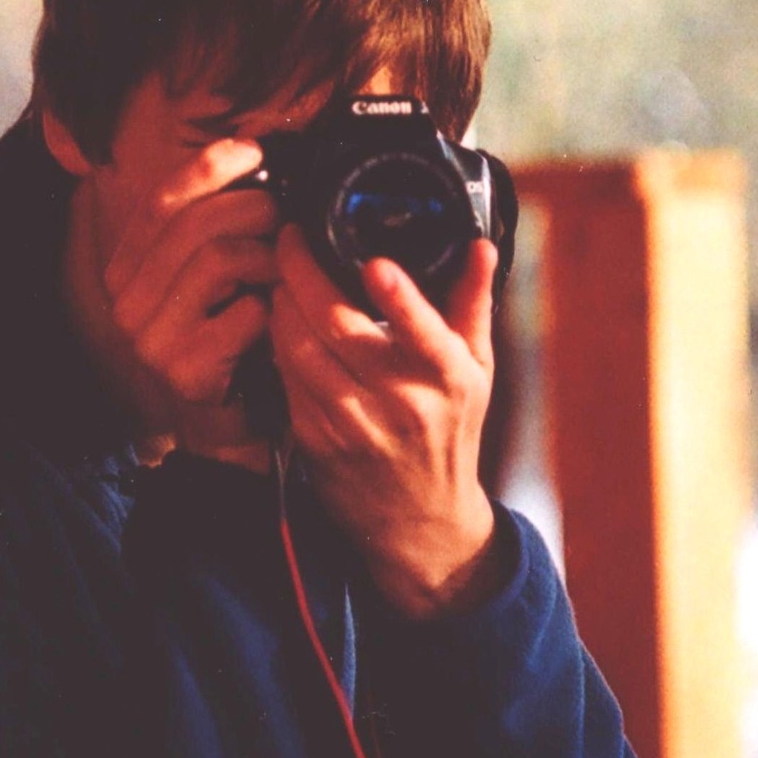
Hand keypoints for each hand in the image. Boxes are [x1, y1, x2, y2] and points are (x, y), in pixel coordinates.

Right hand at [95, 140, 280, 469]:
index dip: (210, 166)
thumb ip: (213, 223)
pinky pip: (242, 314)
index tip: (256, 151)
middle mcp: (126, 301)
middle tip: (286, 221)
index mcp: (126, 267)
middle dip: (254, 210)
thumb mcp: (211, 274)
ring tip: (284, 270)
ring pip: (219, 260)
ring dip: (267, 259)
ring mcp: (150, 339)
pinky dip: (270, 310)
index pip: (162, 198)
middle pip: (194, 223)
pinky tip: (275, 318)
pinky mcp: (184, 371)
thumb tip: (253, 154)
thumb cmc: (230, 336)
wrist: (230, 420)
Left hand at [269, 228, 503, 619]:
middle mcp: (401, 401)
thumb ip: (473, 303)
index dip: (399, 296)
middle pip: (338, 326)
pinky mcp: (316, 440)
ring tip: (280, 274)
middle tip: (289, 237)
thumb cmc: (450, 432)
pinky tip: (277, 319)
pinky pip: (285, 377)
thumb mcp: (476, 369)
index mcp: (447, 378)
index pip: (424, 331)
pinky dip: (276, 341)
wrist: (420, 520)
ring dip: (281, 303)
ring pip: (299, 348)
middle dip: (303, 272)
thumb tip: (481, 244)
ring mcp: (354, 424)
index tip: (375, 261)